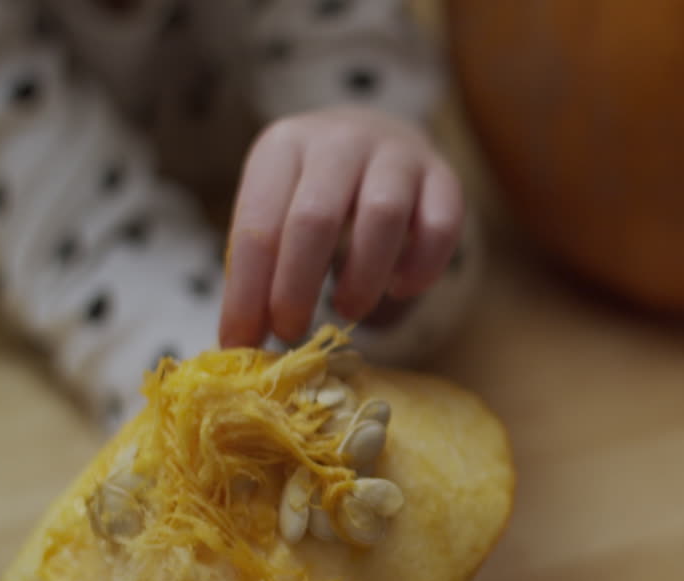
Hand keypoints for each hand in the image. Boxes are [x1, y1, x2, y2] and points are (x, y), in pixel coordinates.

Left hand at [219, 106, 463, 347]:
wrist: (378, 136)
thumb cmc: (316, 190)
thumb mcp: (276, 211)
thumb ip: (259, 269)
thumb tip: (240, 342)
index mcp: (285, 145)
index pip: (258, 224)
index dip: (248, 291)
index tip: (243, 341)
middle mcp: (341, 141)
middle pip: (315, 218)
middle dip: (297, 288)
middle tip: (292, 332)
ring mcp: (397, 155)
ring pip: (382, 216)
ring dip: (362, 279)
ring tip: (349, 311)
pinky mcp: (443, 176)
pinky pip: (440, 226)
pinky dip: (420, 268)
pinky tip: (400, 287)